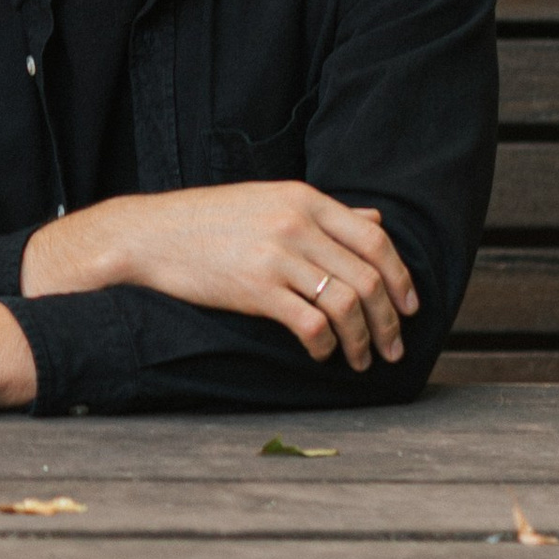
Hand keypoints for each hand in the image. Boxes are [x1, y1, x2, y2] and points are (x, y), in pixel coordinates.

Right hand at [23, 182, 418, 369]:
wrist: (149, 235)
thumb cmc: (207, 220)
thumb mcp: (269, 201)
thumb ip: (324, 213)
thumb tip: (375, 222)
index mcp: (304, 198)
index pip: (375, 240)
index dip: (401, 277)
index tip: (409, 306)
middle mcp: (296, 223)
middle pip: (368, 277)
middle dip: (389, 320)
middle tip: (393, 347)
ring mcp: (276, 255)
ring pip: (347, 304)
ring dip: (363, 340)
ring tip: (362, 360)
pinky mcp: (255, 287)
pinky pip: (311, 322)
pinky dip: (327, 345)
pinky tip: (322, 354)